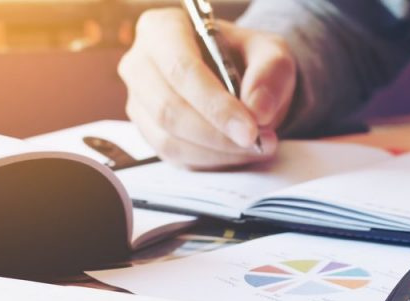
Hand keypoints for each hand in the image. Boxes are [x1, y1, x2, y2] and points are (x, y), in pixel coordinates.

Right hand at [118, 8, 295, 169]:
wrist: (239, 75)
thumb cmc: (246, 56)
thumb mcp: (270, 51)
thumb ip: (270, 73)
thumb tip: (257, 110)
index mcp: (162, 30)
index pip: (181, 70)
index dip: (215, 105)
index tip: (250, 128)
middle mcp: (140, 64)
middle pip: (169, 109)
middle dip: (218, 134)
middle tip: (258, 142)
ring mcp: (140, 102)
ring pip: (169, 139)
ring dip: (218, 152)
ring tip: (256, 147)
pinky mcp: (149, 133)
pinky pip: (175, 157)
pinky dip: (211, 161)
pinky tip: (238, 153)